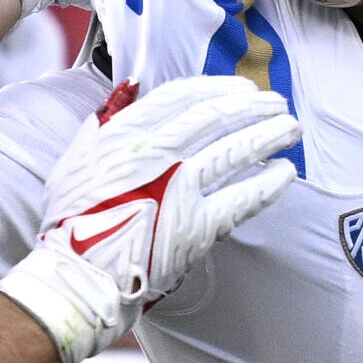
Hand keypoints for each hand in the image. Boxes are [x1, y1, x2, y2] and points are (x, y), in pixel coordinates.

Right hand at [0, 75, 297, 362]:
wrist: (79, 275)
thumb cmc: (72, 220)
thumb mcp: (76, 158)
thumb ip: (104, 120)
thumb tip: (131, 87)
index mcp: (126, 134)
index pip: (183, 96)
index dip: (219, 88)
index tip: (242, 89)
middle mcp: (157, 154)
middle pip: (217, 117)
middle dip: (253, 107)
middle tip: (276, 104)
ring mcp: (180, 189)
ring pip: (236, 151)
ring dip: (269, 136)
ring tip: (290, 130)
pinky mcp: (198, 227)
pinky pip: (244, 198)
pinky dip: (269, 183)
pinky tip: (285, 173)